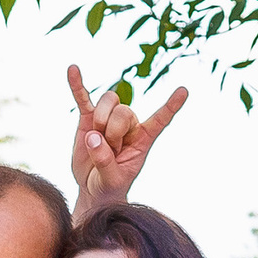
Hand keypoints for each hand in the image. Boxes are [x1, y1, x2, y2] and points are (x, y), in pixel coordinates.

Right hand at [67, 65, 187, 209]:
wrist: (93, 188)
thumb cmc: (109, 185)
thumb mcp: (112, 180)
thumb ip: (105, 162)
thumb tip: (94, 137)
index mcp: (143, 139)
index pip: (160, 120)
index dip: (171, 106)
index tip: (183, 91)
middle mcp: (128, 125)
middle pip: (124, 110)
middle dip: (113, 132)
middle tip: (109, 151)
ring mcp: (107, 119)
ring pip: (108, 101)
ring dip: (101, 120)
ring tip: (96, 141)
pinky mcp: (87, 119)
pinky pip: (83, 98)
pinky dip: (78, 85)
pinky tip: (73, 69)